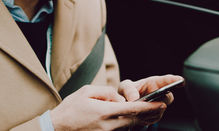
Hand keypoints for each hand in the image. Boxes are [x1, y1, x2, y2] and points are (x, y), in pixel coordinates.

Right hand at [50, 85, 164, 130]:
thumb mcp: (87, 92)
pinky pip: (122, 130)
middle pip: (137, 120)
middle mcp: (110, 125)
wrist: (56, 129)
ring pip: (131, 126)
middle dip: (151, 114)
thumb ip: (107, 92)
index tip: (162, 103)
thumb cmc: (70, 110)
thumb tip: (120, 98)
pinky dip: (130, 124)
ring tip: (151, 112)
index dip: (151, 107)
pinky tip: (134, 119)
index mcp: (107, 112)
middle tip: (161, 107)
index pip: (135, 109)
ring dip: (142, 119)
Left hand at [118, 75, 183, 125]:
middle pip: (168, 97)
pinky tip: (137, 115)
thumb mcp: (124, 87)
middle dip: (160, 100)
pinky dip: (145, 117)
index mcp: (153, 82)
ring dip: (149, 110)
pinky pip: (154, 118)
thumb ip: (128, 90)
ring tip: (137, 109)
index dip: (174, 80)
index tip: (180, 80)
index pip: (166, 80)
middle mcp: (160, 94)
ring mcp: (159, 105)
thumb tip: (134, 98)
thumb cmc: (127, 92)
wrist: (124, 105)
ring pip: (160, 110)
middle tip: (150, 101)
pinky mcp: (156, 116)